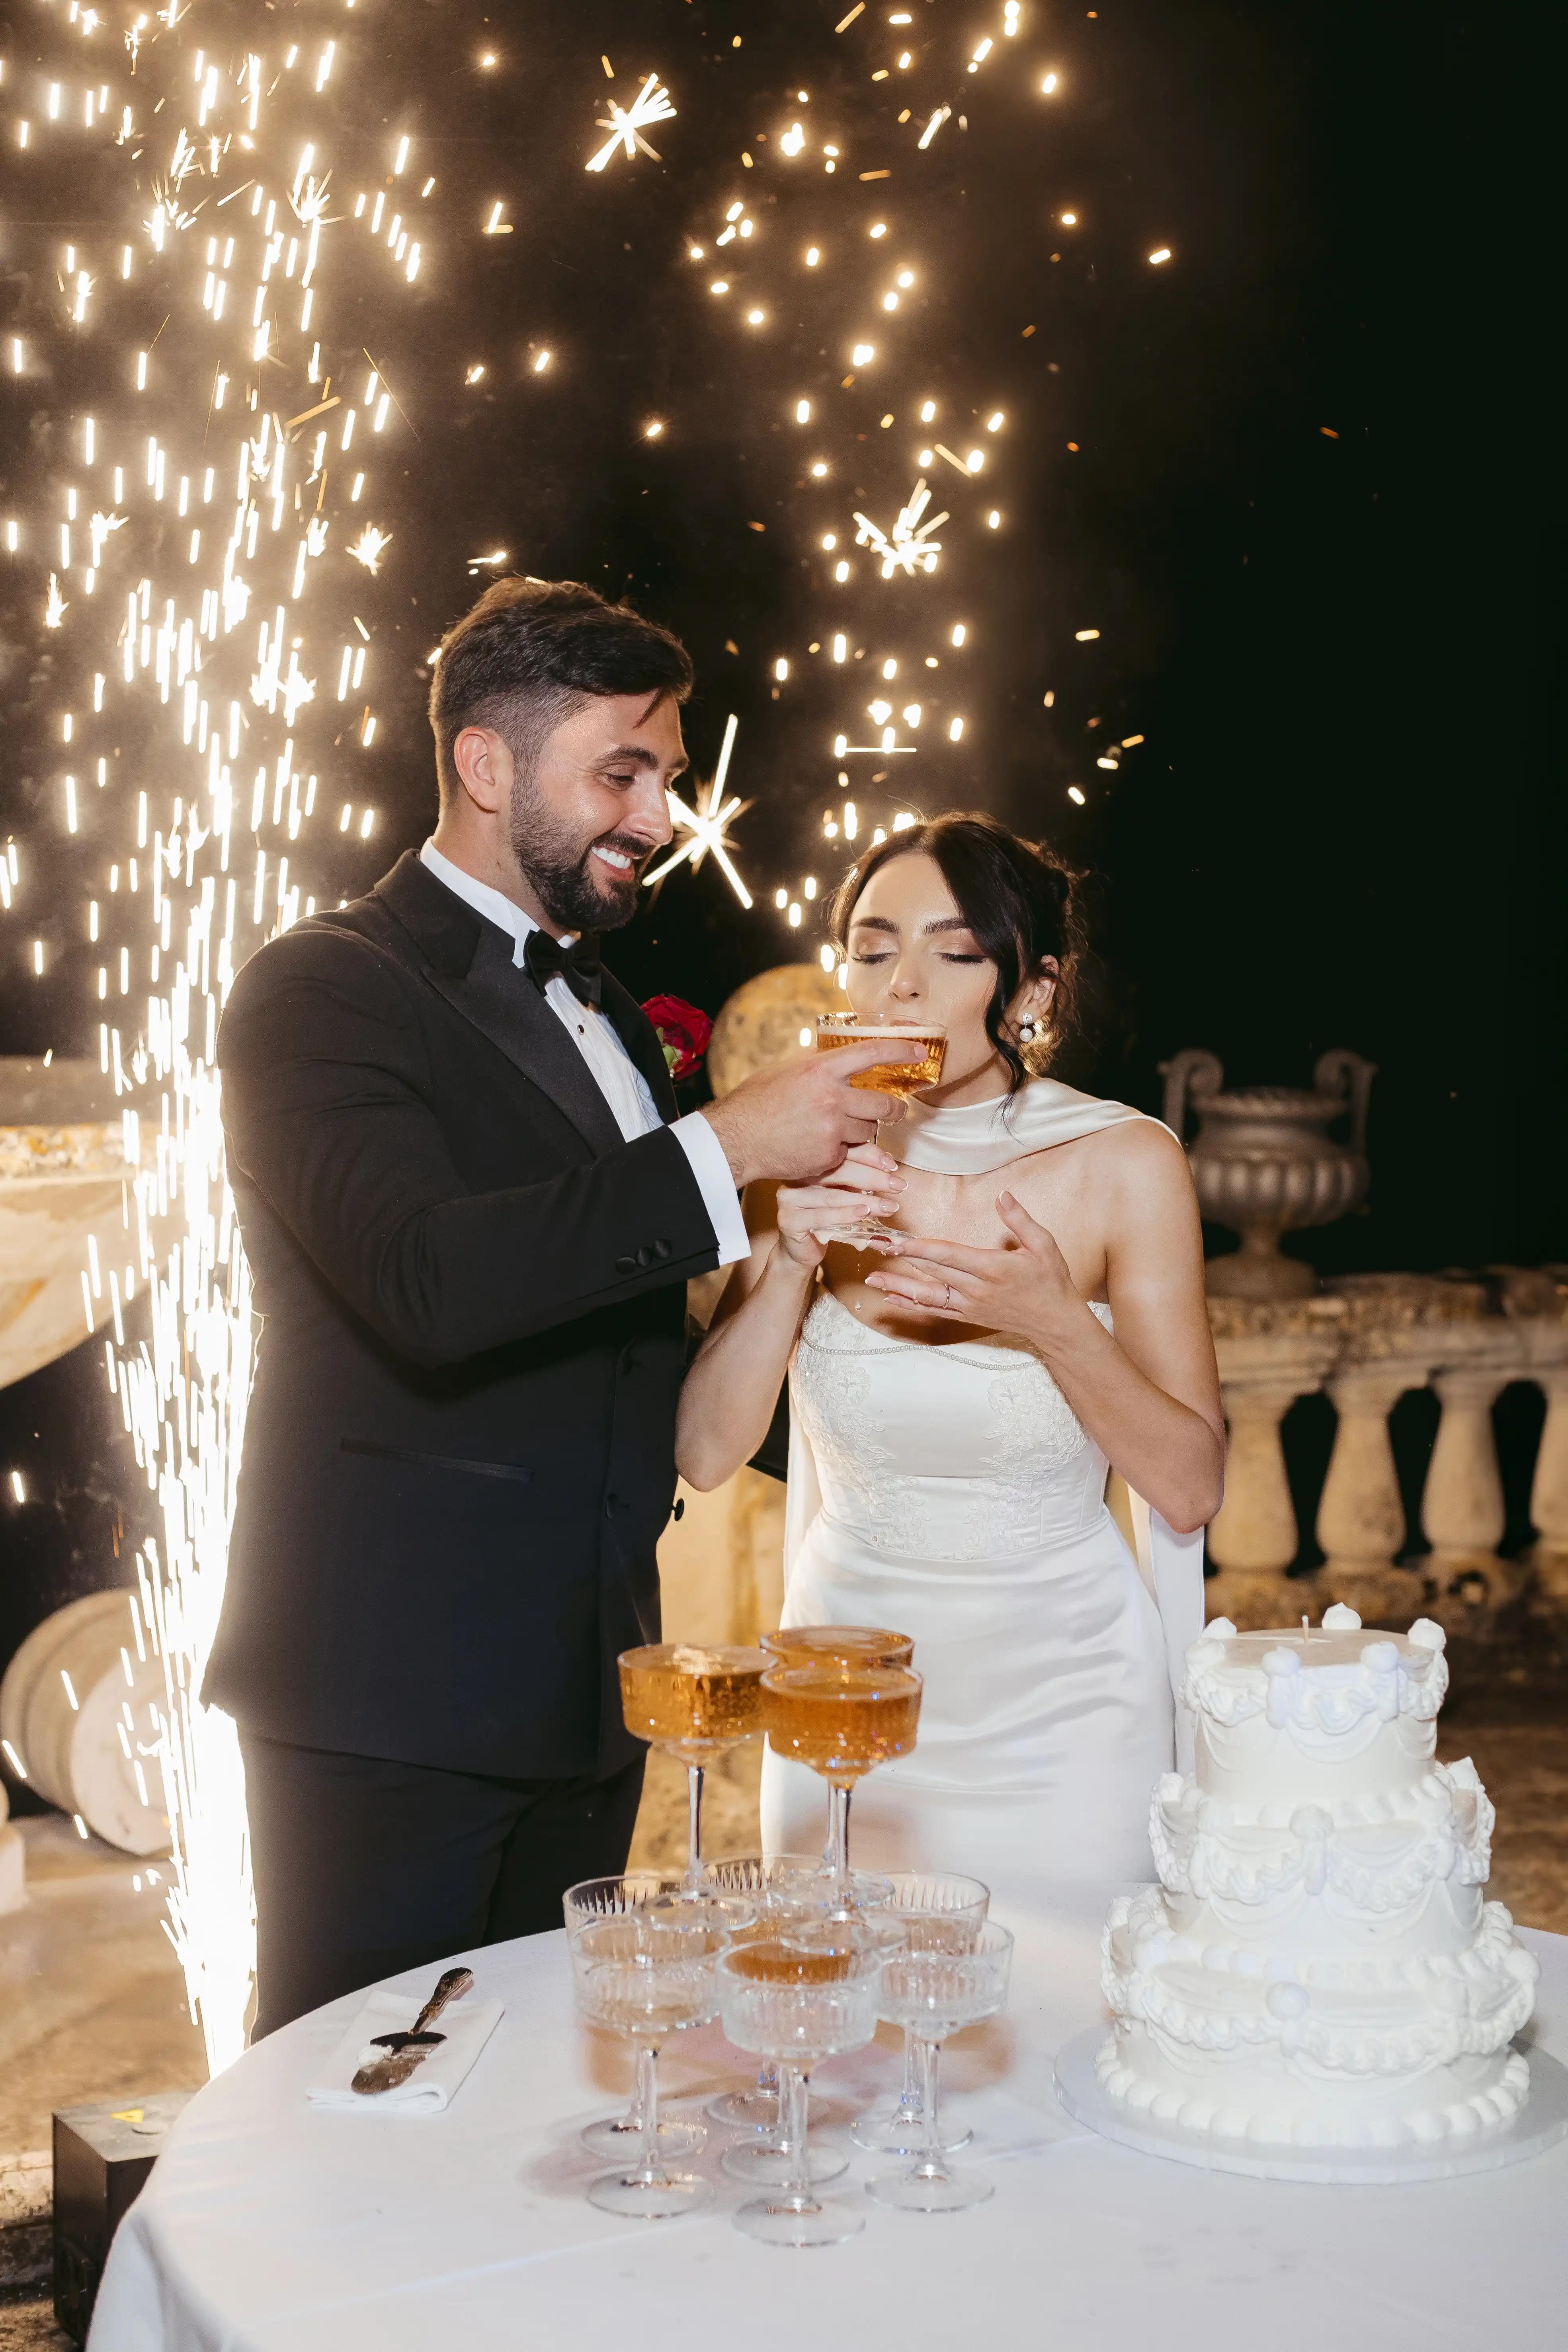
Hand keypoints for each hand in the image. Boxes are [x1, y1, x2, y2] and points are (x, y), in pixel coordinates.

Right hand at [702, 1036, 919, 1188]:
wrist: (736, 1139)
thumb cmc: (757, 1102)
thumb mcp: (787, 1071)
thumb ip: (818, 1066)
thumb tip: (842, 1059)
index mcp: (821, 1070)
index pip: (872, 1053)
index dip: (901, 1051)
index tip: (919, 1053)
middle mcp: (831, 1098)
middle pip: (883, 1103)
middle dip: (895, 1108)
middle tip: (896, 1109)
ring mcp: (832, 1130)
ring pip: (869, 1131)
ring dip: (862, 1130)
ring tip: (839, 1128)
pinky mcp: (828, 1156)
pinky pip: (848, 1151)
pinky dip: (839, 1149)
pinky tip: (818, 1145)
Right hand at [775, 1143, 905, 1268]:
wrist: (801, 1250)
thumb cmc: (826, 1220)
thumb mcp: (845, 1195)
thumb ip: (858, 1181)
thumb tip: (888, 1165)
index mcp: (811, 1163)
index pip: (842, 1152)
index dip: (869, 1156)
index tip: (892, 1165)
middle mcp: (797, 1176)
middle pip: (839, 1171)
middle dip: (873, 1179)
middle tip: (897, 1186)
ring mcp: (789, 1197)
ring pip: (833, 1196)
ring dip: (865, 1201)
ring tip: (888, 1207)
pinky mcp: (789, 1219)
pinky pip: (821, 1216)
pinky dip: (845, 1215)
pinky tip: (863, 1214)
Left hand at [864, 1189, 1085, 1340]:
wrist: (1055, 1322)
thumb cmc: (1050, 1280)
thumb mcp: (1043, 1245)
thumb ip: (1020, 1220)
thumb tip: (1002, 1195)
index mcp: (993, 1268)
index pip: (949, 1255)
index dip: (921, 1248)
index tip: (898, 1241)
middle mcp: (977, 1289)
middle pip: (932, 1272)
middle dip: (902, 1259)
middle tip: (875, 1247)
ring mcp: (970, 1306)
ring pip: (928, 1295)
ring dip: (898, 1286)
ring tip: (873, 1279)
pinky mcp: (968, 1317)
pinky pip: (935, 1311)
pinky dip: (913, 1304)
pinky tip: (894, 1298)